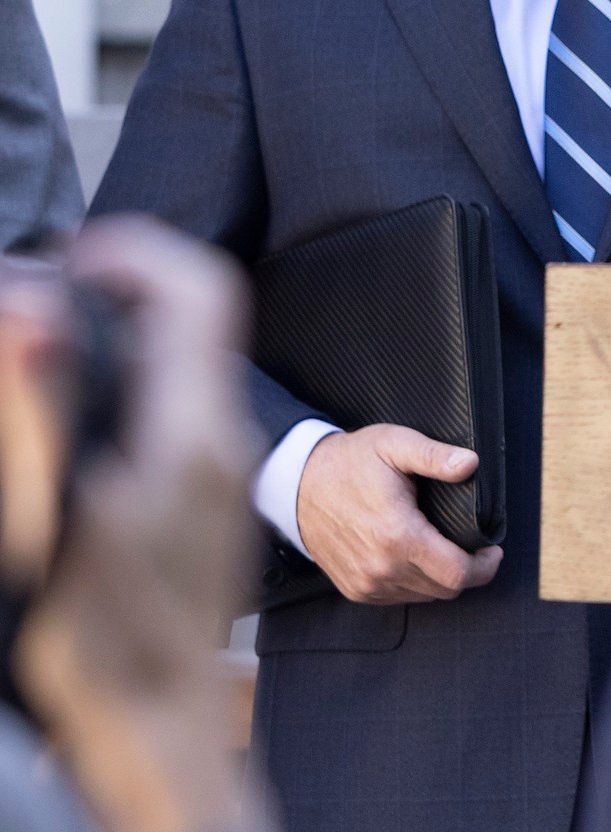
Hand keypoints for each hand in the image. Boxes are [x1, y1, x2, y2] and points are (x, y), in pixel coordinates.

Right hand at [7, 218, 275, 831]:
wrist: (154, 715)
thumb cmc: (100, 629)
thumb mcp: (53, 508)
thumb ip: (46, 403)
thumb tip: (36, 308)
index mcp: (193, 427)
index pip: (198, 291)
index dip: (137, 251)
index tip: (73, 254)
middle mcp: (219, 438)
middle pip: (194, 319)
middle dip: (126, 284)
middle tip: (49, 295)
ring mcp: (215, 470)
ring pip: (183, 363)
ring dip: (124, 333)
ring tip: (49, 344)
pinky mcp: (198, 499)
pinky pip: (174, 408)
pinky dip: (130, 382)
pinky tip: (75, 409)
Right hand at [292, 426, 501, 605]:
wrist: (297, 485)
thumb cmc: (350, 462)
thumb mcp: (395, 445)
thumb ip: (435, 455)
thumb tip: (470, 464)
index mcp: (397, 536)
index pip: (457, 574)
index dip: (485, 566)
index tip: (492, 550)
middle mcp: (380, 568)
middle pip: (445, 589)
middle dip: (468, 571)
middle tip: (474, 547)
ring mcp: (366, 583)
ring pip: (424, 595)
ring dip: (441, 576)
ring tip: (445, 546)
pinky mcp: (355, 589)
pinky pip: (400, 597)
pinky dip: (416, 582)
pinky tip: (418, 556)